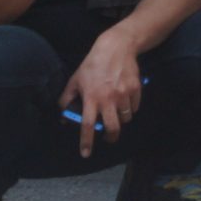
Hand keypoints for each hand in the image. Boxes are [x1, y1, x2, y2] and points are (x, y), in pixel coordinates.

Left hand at [60, 30, 142, 158]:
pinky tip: (125, 103)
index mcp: (91, 98)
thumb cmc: (92, 64)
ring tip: (116, 115)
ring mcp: (124, 94)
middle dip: (111, 137)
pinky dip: (130, 109)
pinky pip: (134, 107)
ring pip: (125, 118)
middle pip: (112, 127)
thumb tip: (64, 117)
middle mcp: (108, 99)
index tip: (86, 153)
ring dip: (121, 121)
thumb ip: (67, 99)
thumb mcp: (75, 80)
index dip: (86, 141)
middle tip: (109, 138)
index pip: (87, 125)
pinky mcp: (136, 89)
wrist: (117, 47)